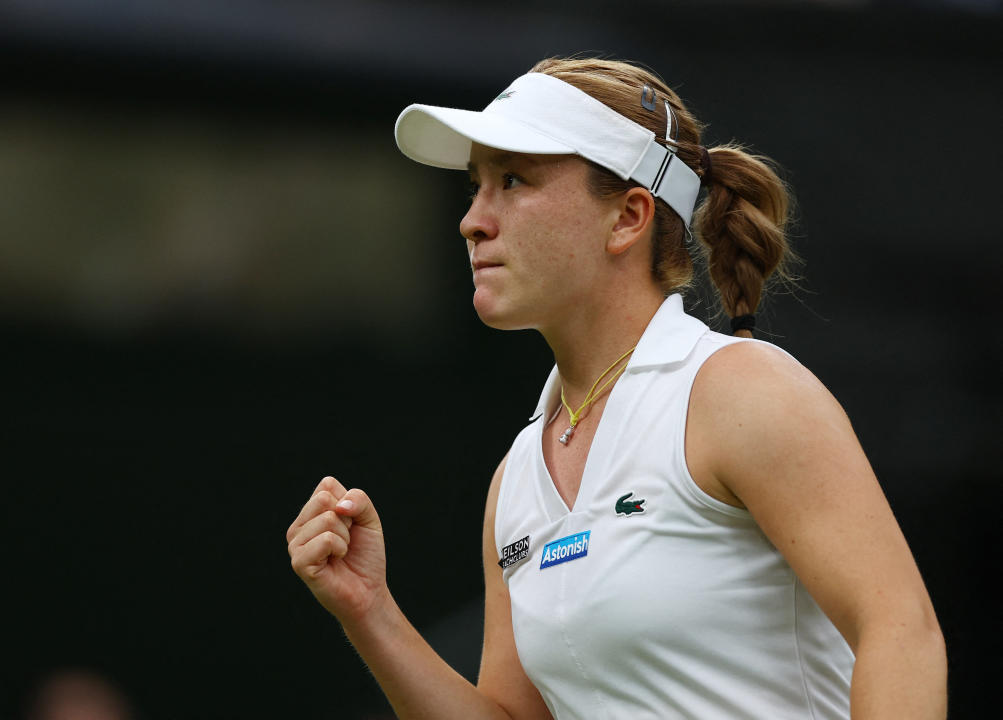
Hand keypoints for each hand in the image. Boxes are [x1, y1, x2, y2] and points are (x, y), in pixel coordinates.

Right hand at [286, 476, 387, 622]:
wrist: (368, 591)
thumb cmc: (365, 555)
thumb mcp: (369, 519)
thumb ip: (359, 500)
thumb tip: (339, 506)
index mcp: (310, 513)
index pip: (327, 485)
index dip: (348, 503)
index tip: (351, 525)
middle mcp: (298, 526)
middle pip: (324, 498)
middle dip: (347, 519)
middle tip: (346, 540)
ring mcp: (295, 544)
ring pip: (327, 519)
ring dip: (345, 537)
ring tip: (340, 553)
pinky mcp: (299, 562)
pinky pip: (326, 539)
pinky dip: (340, 548)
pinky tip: (335, 561)